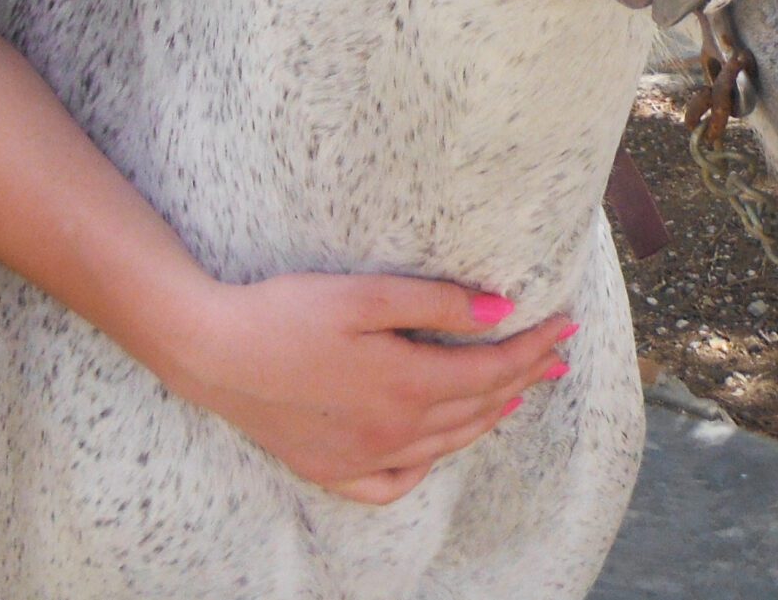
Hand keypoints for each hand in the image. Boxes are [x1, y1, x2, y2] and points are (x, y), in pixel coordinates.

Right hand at [156, 273, 575, 503]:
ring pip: (444, 444)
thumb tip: (502, 309)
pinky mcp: (329, 468)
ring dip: (486, 417)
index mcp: (408, 384)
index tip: (565, 326)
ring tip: (514, 395)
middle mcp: (394, 431)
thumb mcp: (367, 294)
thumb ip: (437, 303)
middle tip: (555, 358)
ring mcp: (362, 457)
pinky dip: (425, 466)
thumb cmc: (288, 312)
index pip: (493, 369)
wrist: (213, 351)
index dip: (533, 348)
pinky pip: (393, 483)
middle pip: (477, 407)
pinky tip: (434, 450)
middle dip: (523, 377)